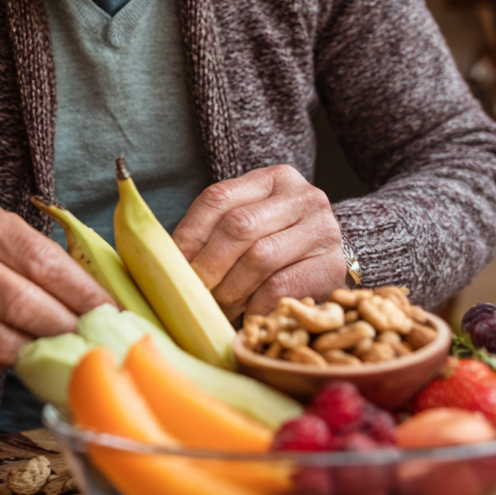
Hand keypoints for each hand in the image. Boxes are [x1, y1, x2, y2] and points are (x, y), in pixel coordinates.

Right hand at [0, 199, 110, 377]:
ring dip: (39, 353)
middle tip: (93, 342)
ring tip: (62, 354)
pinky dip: (3, 365)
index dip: (83, 292)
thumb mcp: (8, 237)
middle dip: (65, 327)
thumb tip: (107, 305)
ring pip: (1, 342)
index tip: (111, 312)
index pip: (43, 261)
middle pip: (22, 304)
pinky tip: (12, 353)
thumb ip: (49, 261)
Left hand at [173, 165, 345, 320]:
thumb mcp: (247, 226)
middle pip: (239, 226)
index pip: (218, 197)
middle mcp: (302, 196)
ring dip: (229, 290)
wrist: (329, 263)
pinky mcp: (333, 265)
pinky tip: (245, 316)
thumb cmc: (276, 245)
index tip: (171, 265)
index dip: (189, 234)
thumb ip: (213, 232)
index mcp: (273, 178)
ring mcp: (323, 229)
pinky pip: (280, 288)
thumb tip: (161, 261)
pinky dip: (254, 306)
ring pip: (259, 257)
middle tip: (193, 292)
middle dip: (208, 265)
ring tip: (217, 307)